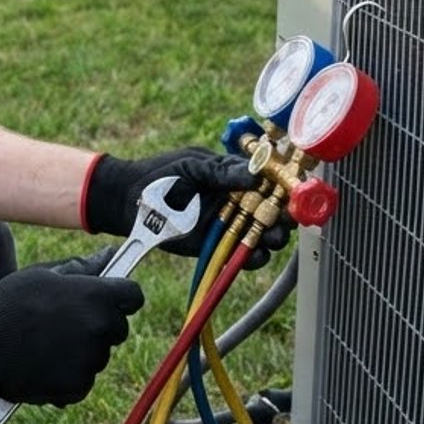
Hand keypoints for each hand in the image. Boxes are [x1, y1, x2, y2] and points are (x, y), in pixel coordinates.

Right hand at [0, 249, 142, 407]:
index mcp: (96, 296)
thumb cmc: (8, 304)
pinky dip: (70, 374)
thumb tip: (110, 256)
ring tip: (47, 342)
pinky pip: (85, 378)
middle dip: (99, 324)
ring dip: (83, 349)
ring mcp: (91, 360)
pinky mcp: (78, 387)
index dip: (121, 295)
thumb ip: (82, 267)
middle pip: (118, 327)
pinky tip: (44, 362)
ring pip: (100, 354)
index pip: (133, 295)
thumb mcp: (44, 274)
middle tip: (65, 321)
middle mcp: (99, 328)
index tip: (108, 298)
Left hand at [83, 147, 287, 266]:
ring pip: (261, 235)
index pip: (269, 182)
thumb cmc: (160, 175)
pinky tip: (255, 253)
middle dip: (284, 217)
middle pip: (273, 212)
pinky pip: (241, 255)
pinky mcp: (216, 246)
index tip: (294, 192)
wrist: (129, 200)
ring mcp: (227, 225)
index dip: (285, 188)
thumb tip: (254, 175)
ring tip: (272, 237)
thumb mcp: (193, 165)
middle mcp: (237, 201)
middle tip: (286, 221)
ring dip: (272, 238)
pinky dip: (252, 257)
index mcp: (234, 176)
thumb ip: (221, 171)